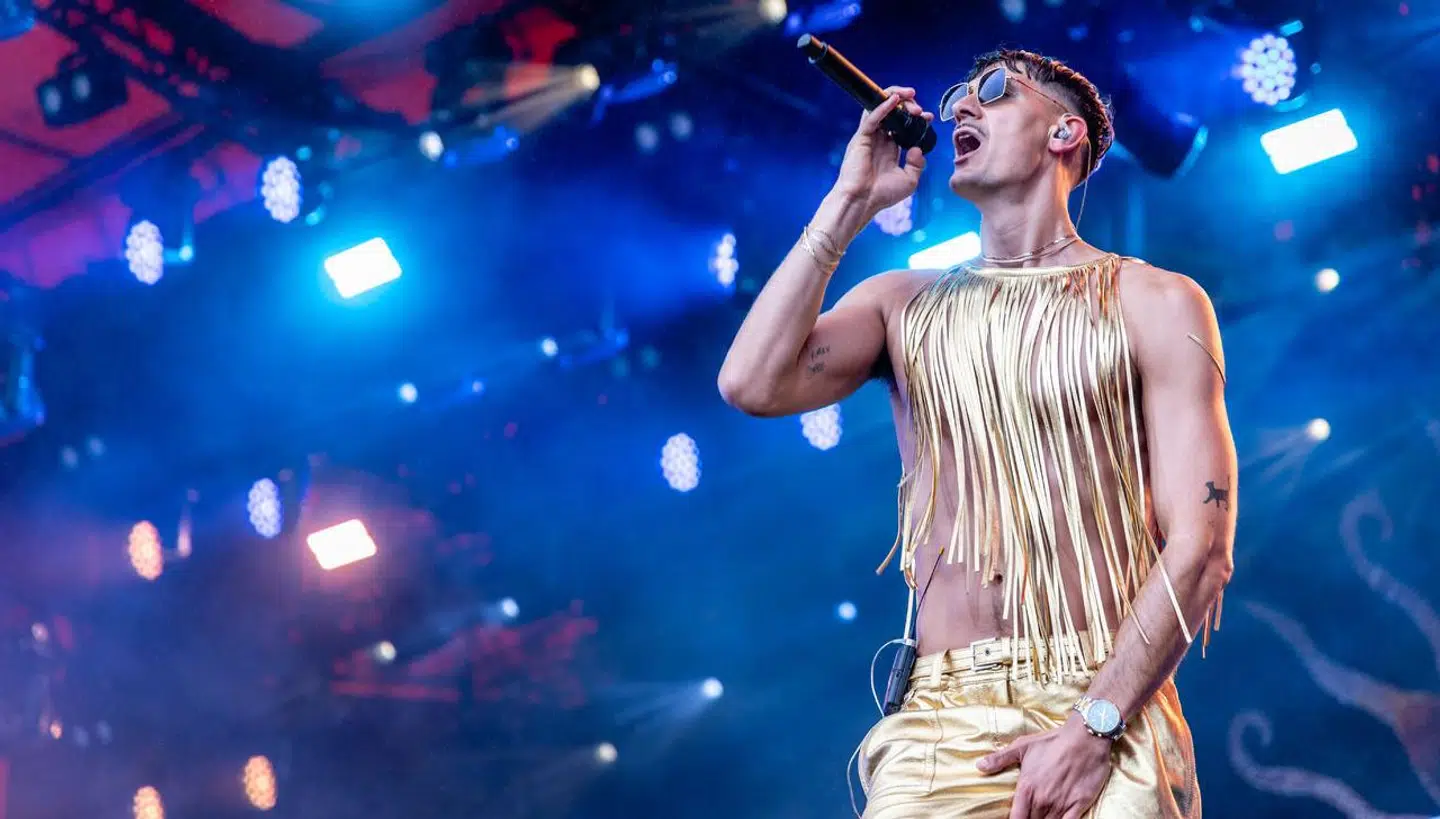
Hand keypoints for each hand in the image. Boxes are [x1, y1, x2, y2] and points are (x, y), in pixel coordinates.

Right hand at [832, 86, 932, 214]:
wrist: (862, 202)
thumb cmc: (881, 195)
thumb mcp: (909, 181)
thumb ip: (917, 164)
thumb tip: (917, 148)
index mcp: (889, 148)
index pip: (903, 125)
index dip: (916, 118)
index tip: (928, 117)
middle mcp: (879, 140)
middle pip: (893, 112)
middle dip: (909, 105)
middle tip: (920, 111)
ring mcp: (869, 137)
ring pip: (880, 107)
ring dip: (896, 97)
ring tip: (910, 95)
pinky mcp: (861, 138)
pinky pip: (872, 117)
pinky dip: (883, 106)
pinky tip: (895, 99)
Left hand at [977, 716, 1113, 818]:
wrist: (1085, 738)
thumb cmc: (1052, 741)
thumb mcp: (1022, 746)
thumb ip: (1000, 759)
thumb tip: (979, 766)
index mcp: (1026, 788)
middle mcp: (1042, 799)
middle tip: (1031, 814)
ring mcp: (1061, 804)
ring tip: (1042, 816)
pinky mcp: (1079, 805)